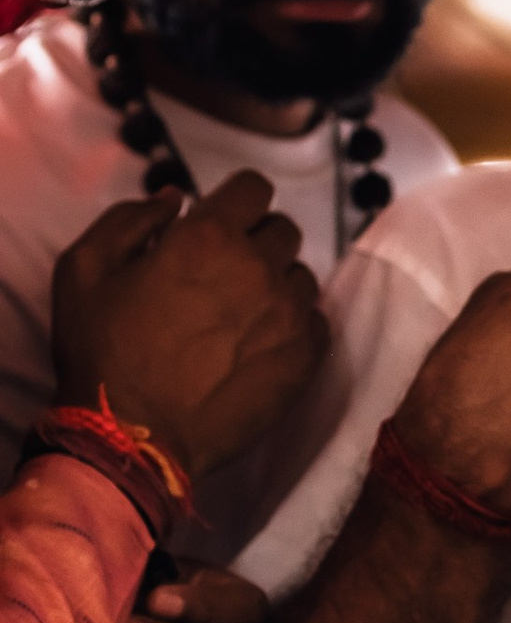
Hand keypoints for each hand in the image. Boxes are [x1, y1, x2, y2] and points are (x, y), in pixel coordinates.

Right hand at [53, 173, 323, 481]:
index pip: (253, 188)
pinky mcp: (305, 358)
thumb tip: (175, 199)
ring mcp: (289, 314)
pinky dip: (294, 326)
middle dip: (256, 241)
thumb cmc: (101, 351)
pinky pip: (316, 322)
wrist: (133, 435)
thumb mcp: (83, 269)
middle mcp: (259, 267)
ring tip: (241, 315)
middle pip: (283, 230)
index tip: (221, 222)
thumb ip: (129, 219)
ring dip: (277, 285)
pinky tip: (260, 344)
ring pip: (302, 277)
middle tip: (224, 273)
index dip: (236, 201)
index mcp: (209, 236)